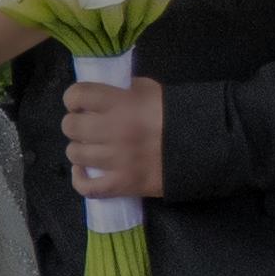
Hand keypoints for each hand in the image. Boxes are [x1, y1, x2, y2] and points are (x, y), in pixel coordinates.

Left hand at [64, 76, 165, 205]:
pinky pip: (88, 187)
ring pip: (76, 154)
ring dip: (79, 149)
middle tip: (87, 127)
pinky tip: (83, 171)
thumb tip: (104, 93)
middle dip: (75, 124)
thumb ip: (124, 89)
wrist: (204, 146)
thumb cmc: (177, 114)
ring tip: (90, 148)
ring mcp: (117, 160)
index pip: (77, 94)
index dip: (73, 98)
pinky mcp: (123, 184)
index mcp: (121, 103)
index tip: (80, 104)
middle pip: (71, 126)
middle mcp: (114, 130)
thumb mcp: (151, 90)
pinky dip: (80, 179)